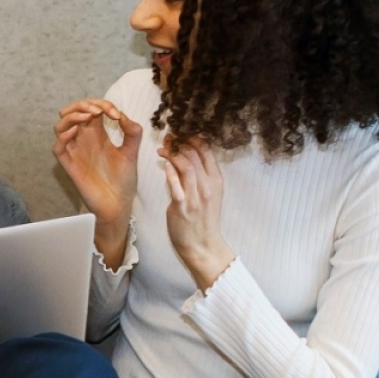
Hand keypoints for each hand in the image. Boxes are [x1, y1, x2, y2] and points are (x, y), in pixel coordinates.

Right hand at [53, 99, 141, 264]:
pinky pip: (57, 148)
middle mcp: (83, 139)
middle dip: (82, 105)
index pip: (91, 109)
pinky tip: (76, 132)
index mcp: (97, 134)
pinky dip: (63, 136)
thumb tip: (123, 115)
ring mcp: (75, 151)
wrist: (118, 204)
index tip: (115, 114)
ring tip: (87, 117)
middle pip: (72, 112)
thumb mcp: (132, 152)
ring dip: (72, 116)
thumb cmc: (123, 180)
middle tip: (98, 111)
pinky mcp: (69, 165)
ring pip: (60, 126)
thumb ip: (132, 133)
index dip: (101, 104)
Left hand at [157, 137, 234, 289]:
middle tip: (168, 136)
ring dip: (172, 153)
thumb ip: (199, 177)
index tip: (181, 132)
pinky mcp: (182, 206)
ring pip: (186, 166)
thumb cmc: (203, 219)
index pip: (207, 151)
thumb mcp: (209, 194)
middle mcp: (208, 186)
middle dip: (180, 141)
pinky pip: (176, 186)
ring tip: (162, 147)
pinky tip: (163, 164)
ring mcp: (195, 196)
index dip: (193, 137)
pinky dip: (170, 172)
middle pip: (195, 154)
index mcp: (216, 180)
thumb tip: (183, 158)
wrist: (203, 245)